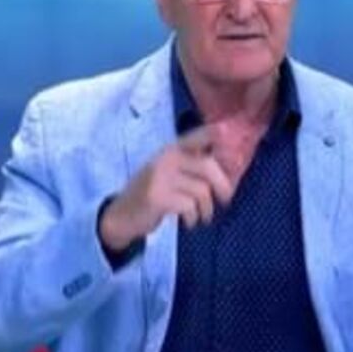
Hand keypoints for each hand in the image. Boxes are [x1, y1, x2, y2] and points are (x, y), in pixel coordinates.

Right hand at [99, 125, 236, 250]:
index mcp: (172, 150)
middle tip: (226, 199)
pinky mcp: (157, 196)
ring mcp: (160, 176)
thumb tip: (230, 164)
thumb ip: (194, 165)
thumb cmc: (155, 193)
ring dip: (207, 209)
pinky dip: (194, 218)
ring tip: (202, 216)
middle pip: (207, 166)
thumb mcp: (171, 172)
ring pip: (202, 190)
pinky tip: (189, 222)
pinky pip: (189, 206)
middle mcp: (166, 158)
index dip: (213, 132)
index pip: (196, 136)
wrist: (122, 215)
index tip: (226, 130)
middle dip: (223, 186)